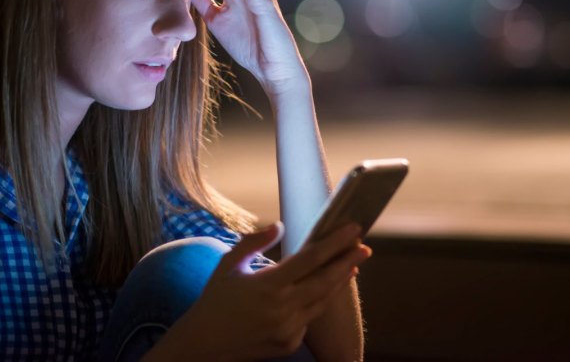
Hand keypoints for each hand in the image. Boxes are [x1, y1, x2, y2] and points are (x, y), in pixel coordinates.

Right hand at [160, 222, 370, 360]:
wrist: (204, 344)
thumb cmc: (215, 299)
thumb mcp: (229, 264)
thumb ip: (254, 241)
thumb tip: (280, 225)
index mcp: (268, 284)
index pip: (310, 258)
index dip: (334, 242)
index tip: (352, 229)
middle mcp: (282, 308)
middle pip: (326, 280)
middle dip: (348, 261)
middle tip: (365, 246)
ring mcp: (288, 329)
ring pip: (323, 301)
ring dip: (339, 281)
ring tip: (352, 265)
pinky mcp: (289, 343)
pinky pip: (309, 318)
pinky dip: (318, 301)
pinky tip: (324, 289)